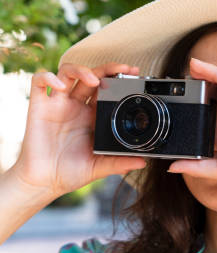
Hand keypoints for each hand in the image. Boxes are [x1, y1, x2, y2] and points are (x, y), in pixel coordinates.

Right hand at [11, 62, 146, 198]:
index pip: (106, 89)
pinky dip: (48, 77)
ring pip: (68, 72)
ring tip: (94, 80)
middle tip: (124, 70)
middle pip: (91, 76)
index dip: (119, 80)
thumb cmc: (70, 173)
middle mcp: (76, 106)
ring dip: (81, 69)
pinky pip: (39, 81)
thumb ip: (119, 163)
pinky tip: (59, 86)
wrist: (44, 182)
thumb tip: (142, 163)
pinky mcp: (38, 107)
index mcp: (92, 116)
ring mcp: (57, 105)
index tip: (134, 75)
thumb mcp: (99, 168)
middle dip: (108, 69)